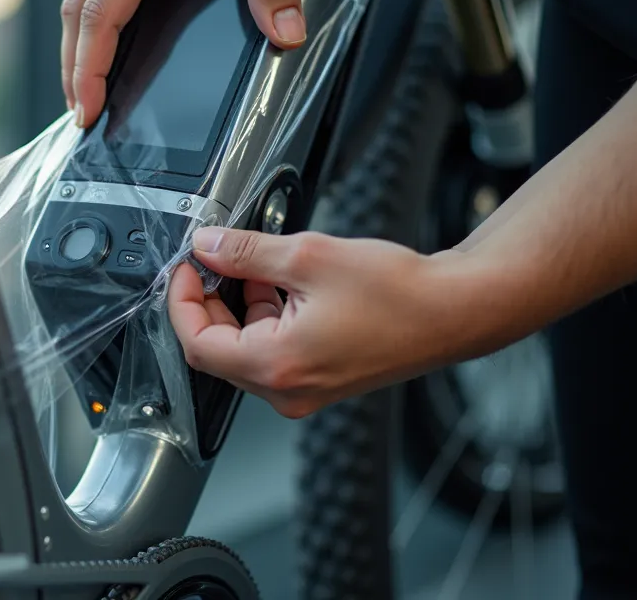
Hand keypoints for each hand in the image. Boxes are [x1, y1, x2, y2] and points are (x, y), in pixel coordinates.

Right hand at [61, 0, 307, 128]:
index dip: (87, 69)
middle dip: (73, 67)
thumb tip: (286, 32)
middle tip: (80, 112)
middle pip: (75, 12)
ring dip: (81, 44)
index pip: (97, 17)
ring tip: (89, 86)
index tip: (85, 109)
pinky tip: (114, 39)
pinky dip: (99, 18)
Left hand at [168, 227, 480, 417]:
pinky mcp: (319, 381)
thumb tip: (207, 247)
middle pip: (217, 350)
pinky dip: (268, 318)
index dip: (181, 301)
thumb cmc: (400, 294)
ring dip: (242, 307)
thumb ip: (246, 253)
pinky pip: (273, 352)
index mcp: (276, 366)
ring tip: (263, 267)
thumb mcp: (308, 256)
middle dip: (211, 302)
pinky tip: (286, 284)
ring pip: (245, 350)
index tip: (187, 267)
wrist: (455, 312)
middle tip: (219, 261)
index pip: (197, 344)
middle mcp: (286, 390)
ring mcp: (304, 390)